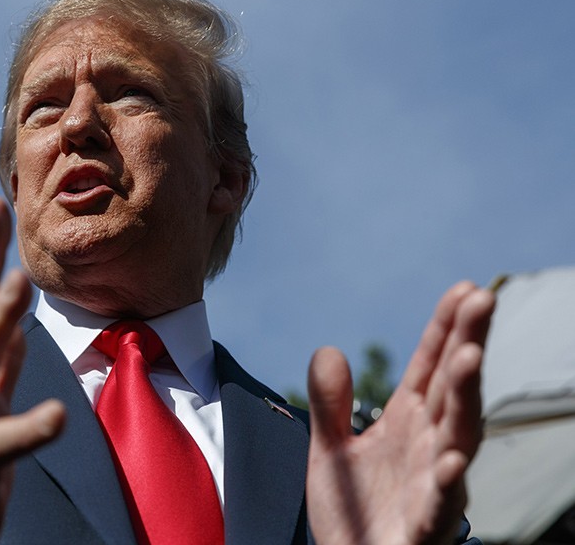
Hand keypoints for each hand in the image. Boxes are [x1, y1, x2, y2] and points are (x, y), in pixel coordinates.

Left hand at [306, 281, 494, 544]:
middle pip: (453, 388)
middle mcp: (429, 445)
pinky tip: (451, 461)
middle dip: (467, 344)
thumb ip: (329, 404)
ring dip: (466, 398)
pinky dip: (447, 482)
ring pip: (457, 436)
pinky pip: (440, 503)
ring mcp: (433, 484)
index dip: (445, 328)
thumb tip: (327, 350)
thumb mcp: (330, 449)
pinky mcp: (426, 524)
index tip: (465, 288)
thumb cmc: (353, 510)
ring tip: (470, 357)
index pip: (430, 366)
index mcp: (407, 421)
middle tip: (482, 300)